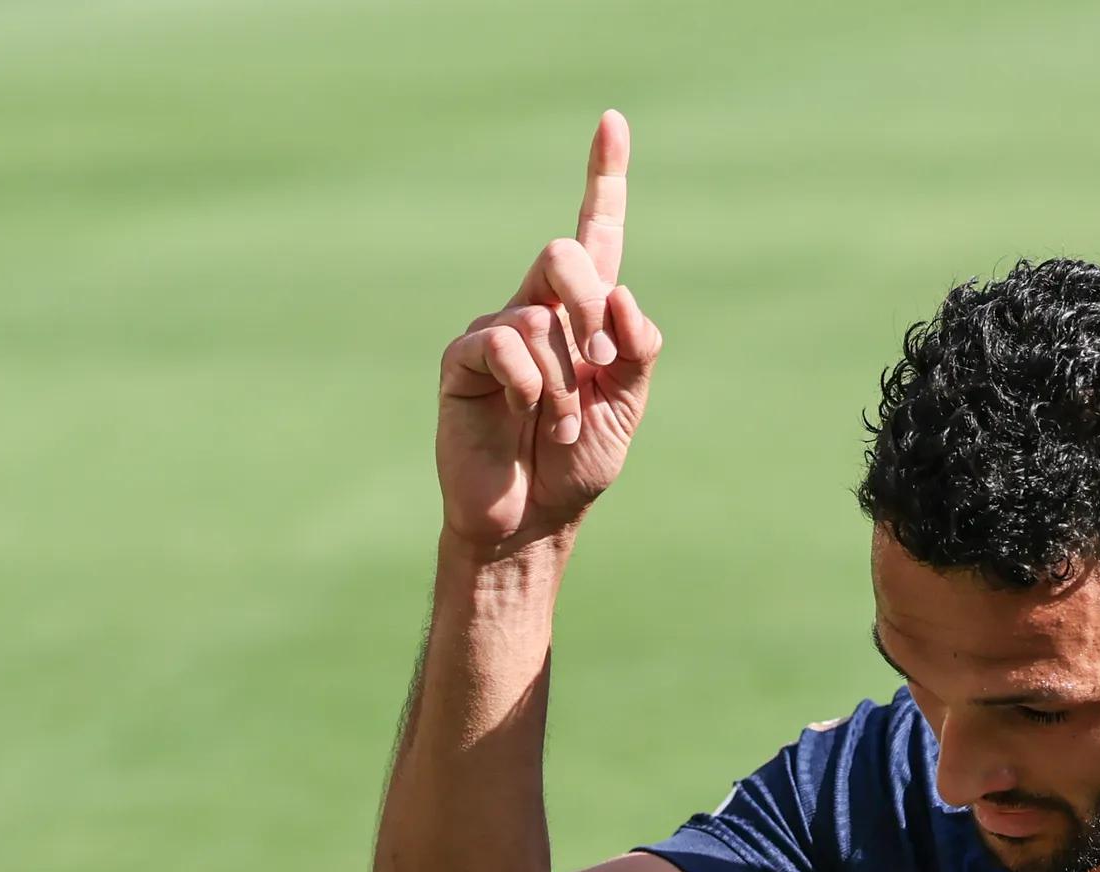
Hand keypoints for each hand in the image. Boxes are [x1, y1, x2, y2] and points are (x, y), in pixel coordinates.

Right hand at [435, 110, 664, 557]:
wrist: (532, 521)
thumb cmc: (577, 464)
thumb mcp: (625, 407)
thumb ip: (636, 351)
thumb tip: (621, 297)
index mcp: (584, 314)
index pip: (596, 233)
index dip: (604, 177)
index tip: (612, 121)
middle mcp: (537, 309)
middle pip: (565, 254)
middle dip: (589, 303)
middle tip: (601, 360)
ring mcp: (496, 331)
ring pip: (539, 314)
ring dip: (565, 377)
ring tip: (562, 426)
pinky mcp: (462, 361)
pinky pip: (500, 343)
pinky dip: (530, 383)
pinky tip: (527, 416)